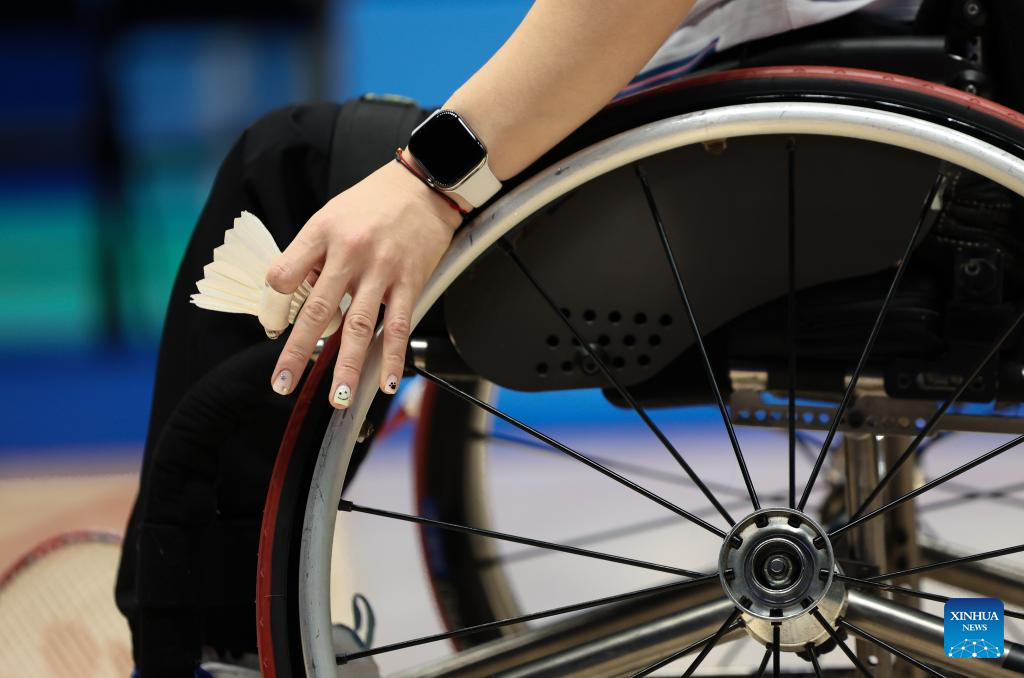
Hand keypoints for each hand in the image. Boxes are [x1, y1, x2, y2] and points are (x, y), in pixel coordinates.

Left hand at [266, 157, 461, 407]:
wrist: (424, 184)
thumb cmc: (374, 202)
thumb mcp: (330, 216)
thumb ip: (310, 254)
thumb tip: (295, 296)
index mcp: (322, 233)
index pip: (284, 275)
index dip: (274, 307)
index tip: (274, 329)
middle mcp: (349, 253)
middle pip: (317, 311)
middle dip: (298, 352)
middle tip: (283, 384)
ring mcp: (382, 270)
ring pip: (360, 326)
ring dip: (348, 366)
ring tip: (337, 398)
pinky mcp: (410, 281)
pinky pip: (399, 325)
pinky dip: (393, 357)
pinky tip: (386, 382)